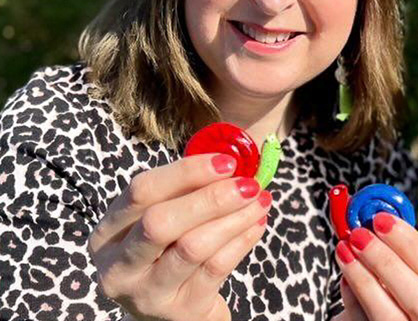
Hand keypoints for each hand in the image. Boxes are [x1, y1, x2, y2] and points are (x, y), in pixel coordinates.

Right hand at [87, 154, 270, 320]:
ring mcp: (147, 293)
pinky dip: (242, 240)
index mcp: (107, 234)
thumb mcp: (166, 224)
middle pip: (160, 222)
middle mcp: (118, 266)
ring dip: (234, 218)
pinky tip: (257, 224)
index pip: (141, 191)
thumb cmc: (170, 255)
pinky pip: (216, 268)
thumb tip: (232, 160)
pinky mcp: (180, 311)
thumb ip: (186, 192)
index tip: (227, 161)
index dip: (186, 172)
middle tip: (248, 184)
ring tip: (261, 201)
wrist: (173, 316)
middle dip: (211, 198)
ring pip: (193, 247)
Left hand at [334, 213, 417, 320]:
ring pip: (390, 315)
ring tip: (345, 249)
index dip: (410, 242)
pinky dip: (354, 300)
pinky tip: (344, 277)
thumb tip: (378, 218)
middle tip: (360, 234)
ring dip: (364, 278)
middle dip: (387, 261)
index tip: (383, 219)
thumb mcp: (410, 282)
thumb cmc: (401, 305)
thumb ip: (401, 257)